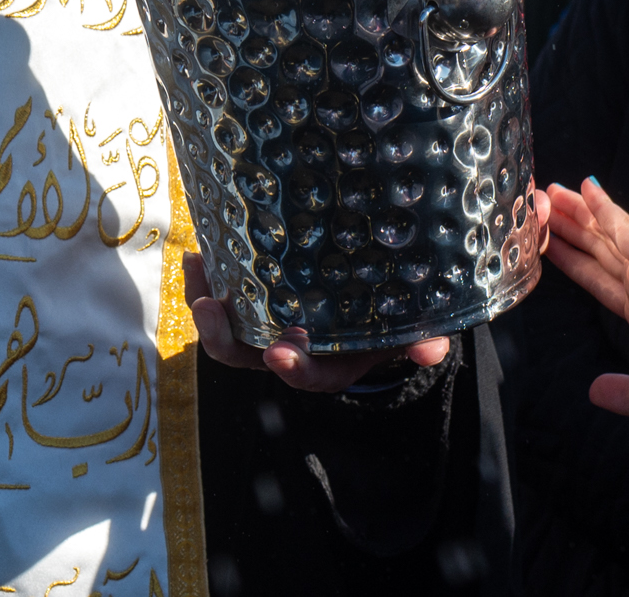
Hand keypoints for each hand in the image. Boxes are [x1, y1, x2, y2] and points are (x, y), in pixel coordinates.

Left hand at [184, 253, 451, 392]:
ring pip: (227, 328)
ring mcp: (267, 326)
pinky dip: (208, 279)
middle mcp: (291, 351)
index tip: (280, 354)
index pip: (307, 376)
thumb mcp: (411, 329)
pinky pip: (224, 298)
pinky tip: (200, 251)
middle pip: (247, 356)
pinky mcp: (255, 300)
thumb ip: (422, 340)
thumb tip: (430, 350)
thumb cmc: (391, 319)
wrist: (376, 300)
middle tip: (210, 309)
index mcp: (329, 364)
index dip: (292, 370)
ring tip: (197, 266)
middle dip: (223, 338)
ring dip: (205, 303)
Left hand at [543, 178, 628, 433]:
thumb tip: (596, 392)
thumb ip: (627, 393)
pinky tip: (588, 190)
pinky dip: (608, 212)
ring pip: (611, 239)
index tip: (555, 245)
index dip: (579, 263)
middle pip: (603, 253)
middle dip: (576, 229)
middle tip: (547, 202)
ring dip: (583, 214)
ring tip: (554, 190)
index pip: (605, 284)